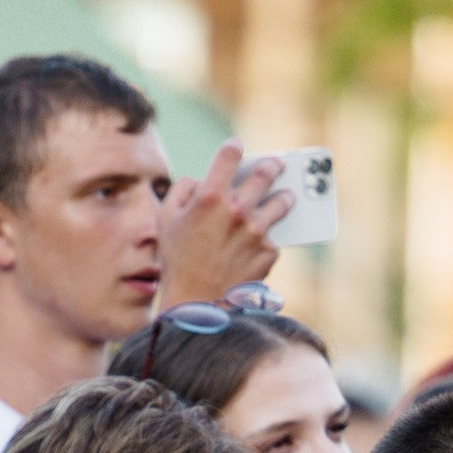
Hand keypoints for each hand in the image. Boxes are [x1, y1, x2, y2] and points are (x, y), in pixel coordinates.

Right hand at [156, 143, 290, 309]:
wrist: (196, 304)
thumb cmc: (177, 262)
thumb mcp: (165, 220)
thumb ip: (181, 190)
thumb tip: (199, 180)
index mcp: (210, 197)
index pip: (229, 155)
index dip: (233, 148)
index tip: (237, 148)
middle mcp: (237, 209)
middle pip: (265, 173)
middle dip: (273, 165)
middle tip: (277, 164)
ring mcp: (256, 231)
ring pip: (281, 202)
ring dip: (284, 197)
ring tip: (287, 196)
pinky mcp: (268, 252)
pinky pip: (273, 238)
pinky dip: (268, 239)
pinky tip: (262, 244)